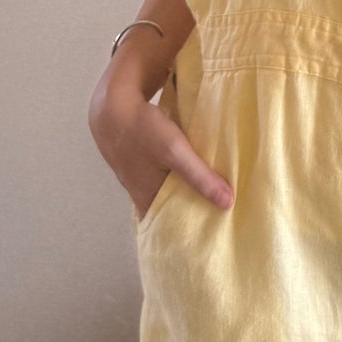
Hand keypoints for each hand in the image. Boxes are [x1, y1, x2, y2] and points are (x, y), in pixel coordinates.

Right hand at [88, 72, 233, 219]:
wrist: (113, 103)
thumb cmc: (143, 130)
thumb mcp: (174, 152)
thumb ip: (199, 176)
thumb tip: (227, 203)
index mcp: (147, 199)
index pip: (169, 228)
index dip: (188, 233)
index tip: (211, 238)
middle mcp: (142, 192)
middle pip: (171, 208)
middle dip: (192, 211)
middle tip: (222, 216)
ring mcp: (141, 174)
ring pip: (169, 189)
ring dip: (188, 190)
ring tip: (215, 193)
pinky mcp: (144, 157)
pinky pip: (166, 172)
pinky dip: (180, 173)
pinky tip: (196, 166)